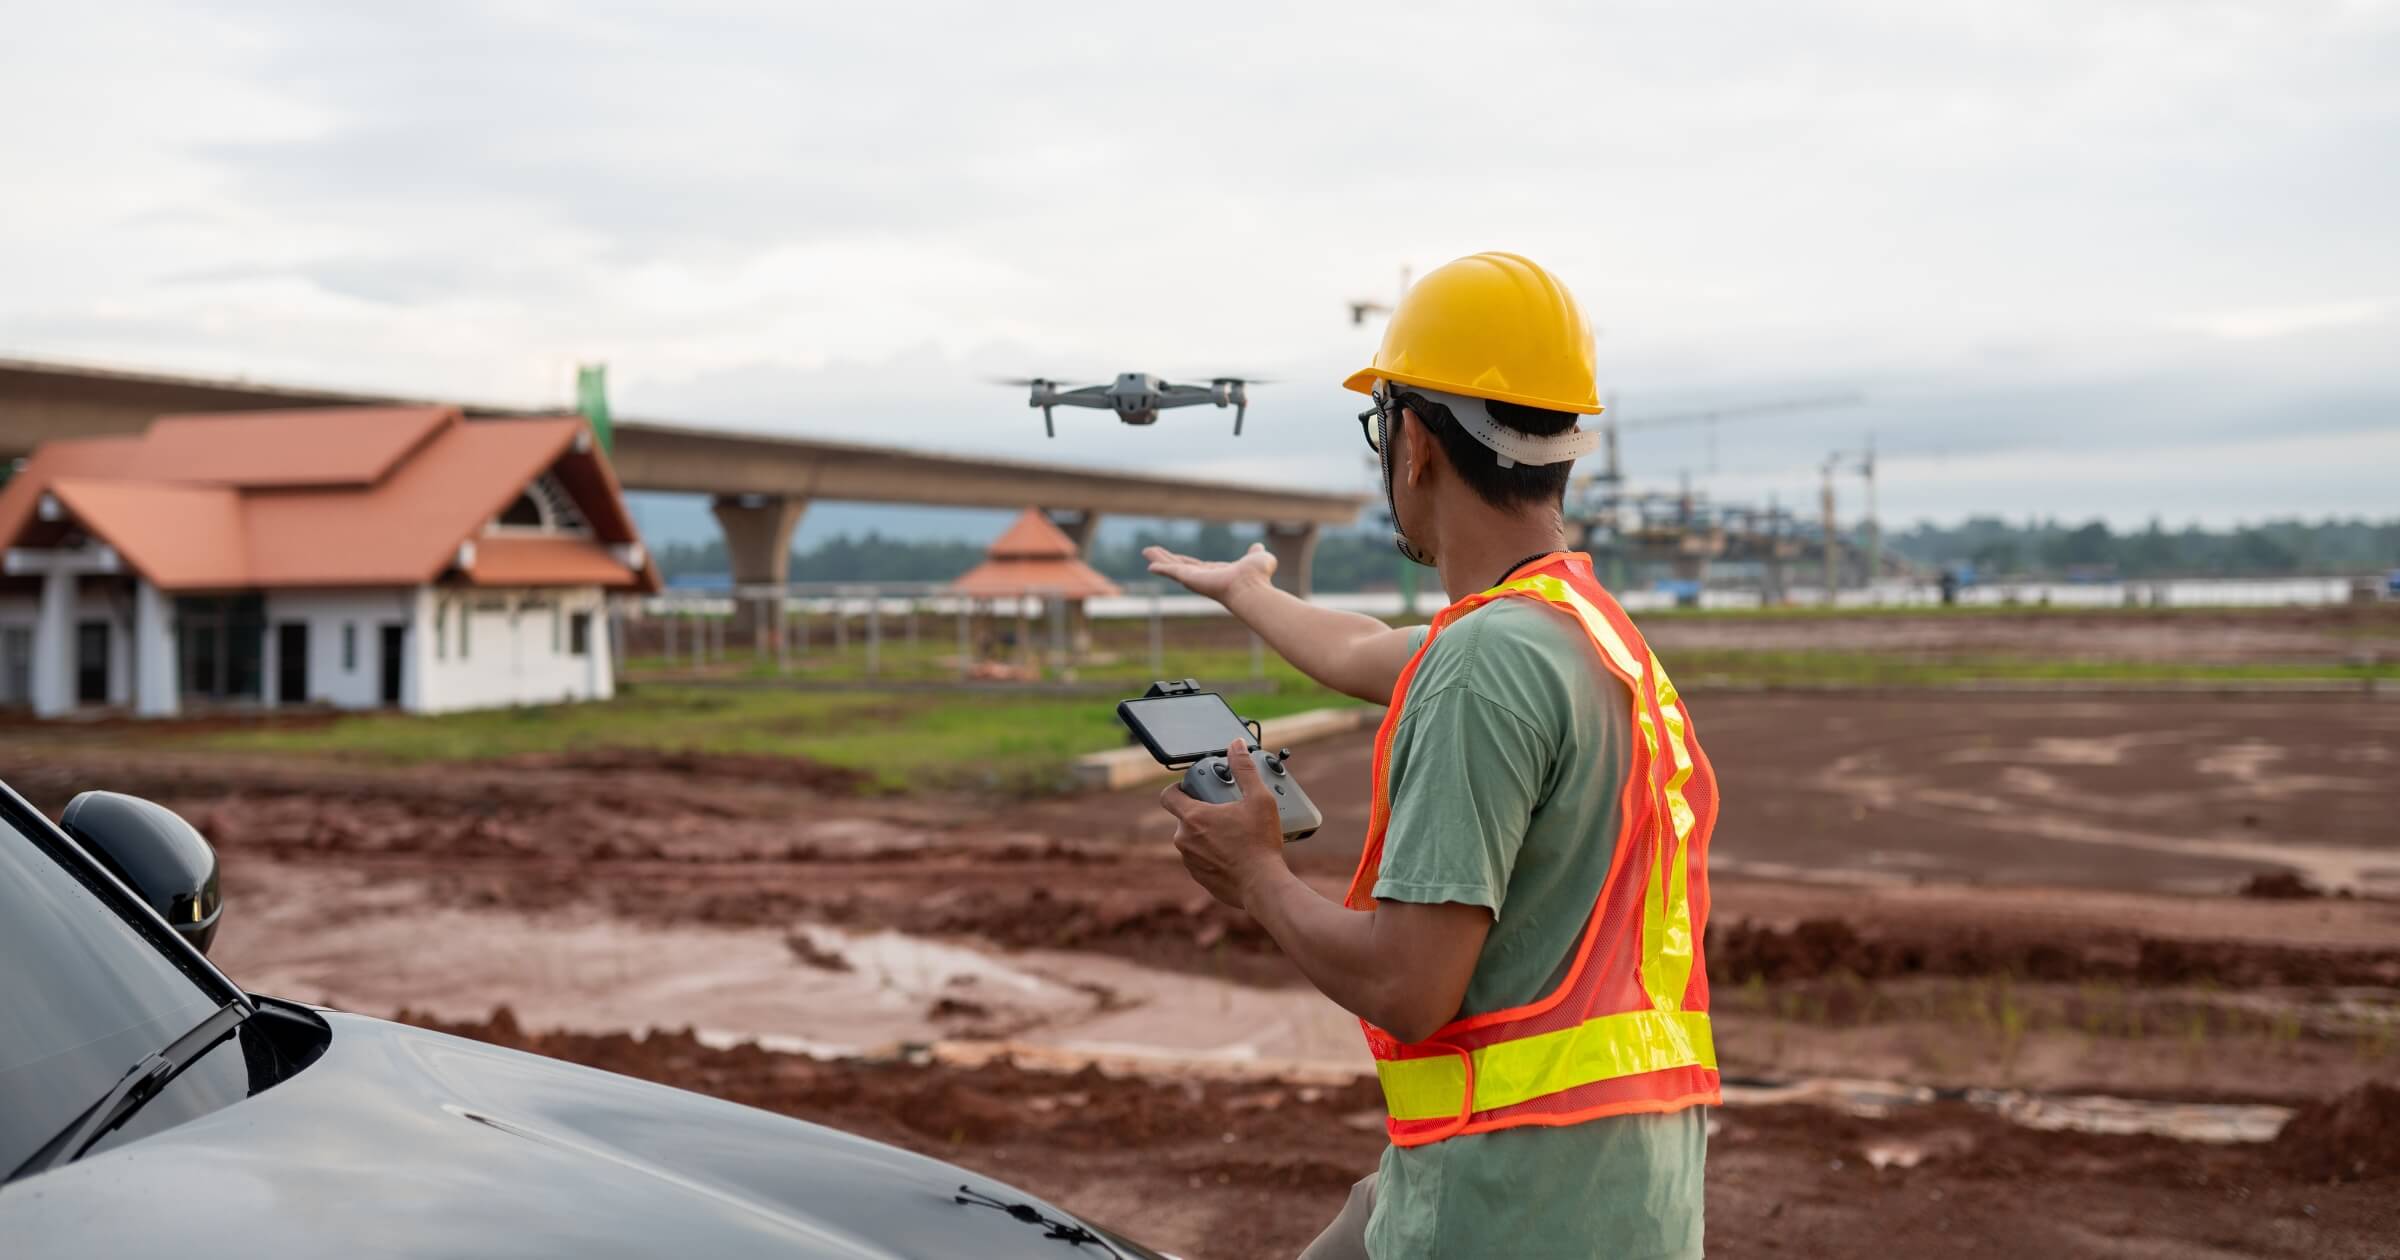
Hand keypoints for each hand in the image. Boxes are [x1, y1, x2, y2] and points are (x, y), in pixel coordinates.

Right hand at [1144, 542, 1275, 602]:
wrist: (1252, 587)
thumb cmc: (1258, 578)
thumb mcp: (1256, 559)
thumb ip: (1254, 553)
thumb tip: (1258, 547)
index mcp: (1216, 573)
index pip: (1196, 566)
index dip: (1184, 561)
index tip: (1175, 557)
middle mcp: (1203, 577)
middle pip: (1180, 566)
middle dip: (1166, 559)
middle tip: (1151, 552)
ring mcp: (1195, 578)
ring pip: (1173, 567)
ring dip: (1159, 559)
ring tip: (1145, 551)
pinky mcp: (1189, 577)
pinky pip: (1171, 571)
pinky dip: (1160, 567)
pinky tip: (1149, 565)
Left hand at [1156, 740, 1286, 908]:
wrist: (1262, 885)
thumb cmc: (1260, 843)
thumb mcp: (1258, 799)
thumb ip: (1244, 769)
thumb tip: (1235, 745)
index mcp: (1193, 817)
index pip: (1168, 796)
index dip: (1177, 788)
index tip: (1191, 788)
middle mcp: (1184, 840)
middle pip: (1184, 818)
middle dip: (1202, 813)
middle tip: (1226, 811)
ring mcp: (1190, 861)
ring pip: (1192, 840)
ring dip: (1207, 835)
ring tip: (1233, 834)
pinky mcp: (1199, 877)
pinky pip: (1200, 859)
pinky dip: (1212, 855)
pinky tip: (1233, 854)